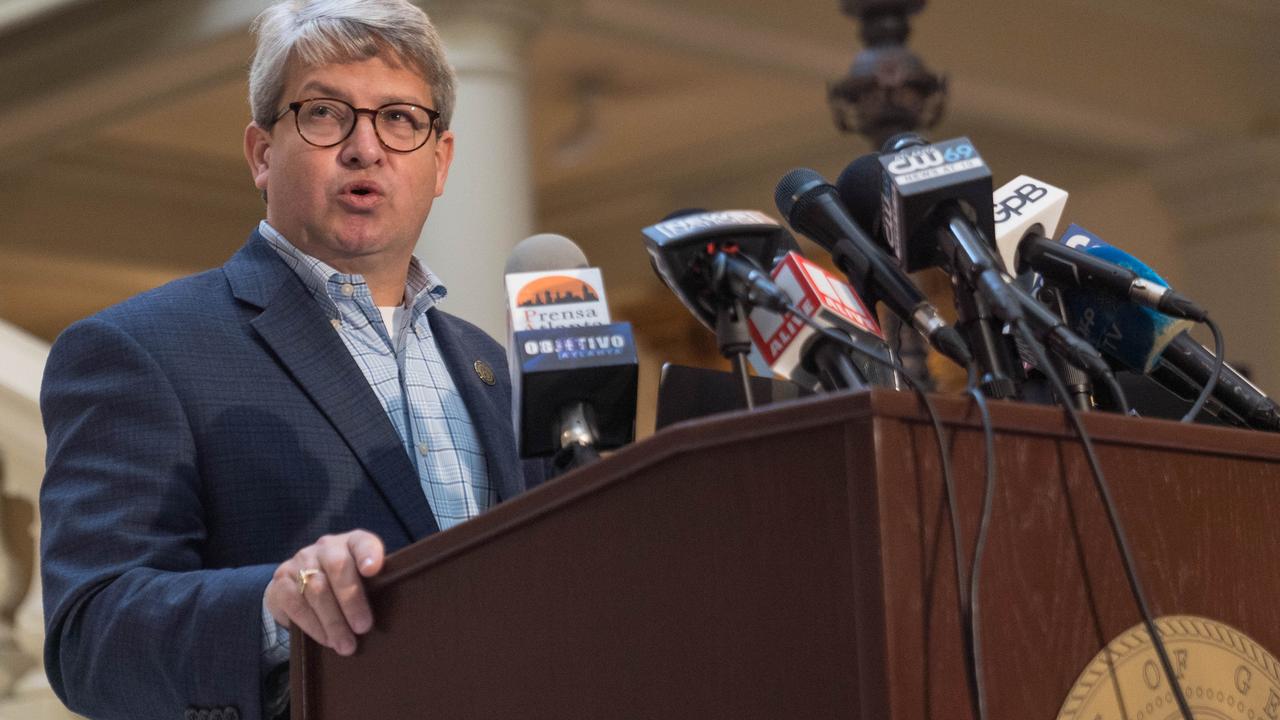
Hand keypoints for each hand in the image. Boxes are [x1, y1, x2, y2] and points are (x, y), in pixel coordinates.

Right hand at [265, 530, 384, 655]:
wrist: (297, 587)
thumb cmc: (342, 586)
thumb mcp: (360, 580)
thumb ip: (374, 586)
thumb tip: (395, 615)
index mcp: (351, 543)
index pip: (362, 542)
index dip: (369, 554)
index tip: (373, 570)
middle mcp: (325, 547)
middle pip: (339, 567)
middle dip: (352, 600)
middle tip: (364, 627)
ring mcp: (300, 562)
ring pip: (317, 590)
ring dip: (334, 621)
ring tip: (346, 645)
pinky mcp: (281, 581)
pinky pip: (297, 604)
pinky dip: (313, 625)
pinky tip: (326, 640)